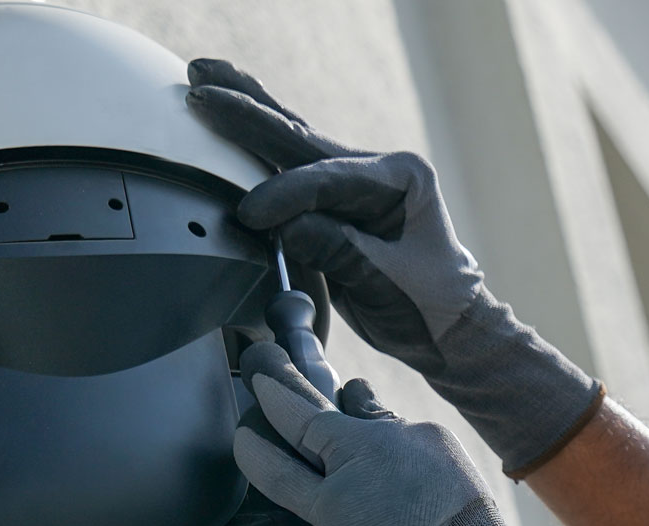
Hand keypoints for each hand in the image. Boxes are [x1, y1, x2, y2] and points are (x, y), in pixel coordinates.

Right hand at [188, 59, 603, 477]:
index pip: (330, 180)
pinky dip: (255, 137)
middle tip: (200, 86)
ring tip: (204, 74)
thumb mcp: (385, 284)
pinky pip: (289, 161)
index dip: (286, 195)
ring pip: (292, 139)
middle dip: (250, 115)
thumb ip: (337, 250)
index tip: (250, 215)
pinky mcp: (336, 199)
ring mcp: (357, 180)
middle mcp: (379, 169)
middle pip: (302, 140)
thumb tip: (285, 226)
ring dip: (247, 110)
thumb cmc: (429, 308)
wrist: (449, 328)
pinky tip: (230, 107)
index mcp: (403, 180)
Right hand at [232, 340, 566, 525]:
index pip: (274, 468)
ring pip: (363, 410)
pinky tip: (393, 441)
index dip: (253, 451)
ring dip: (346, 401)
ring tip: (339, 390)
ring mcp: (403, 442)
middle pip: (309, 417)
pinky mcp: (438, 440)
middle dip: (280, 388)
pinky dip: (393, 435)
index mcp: (328, 501)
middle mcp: (362, 459)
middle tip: (264, 366)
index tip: (243, 436)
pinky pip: (404, 429)